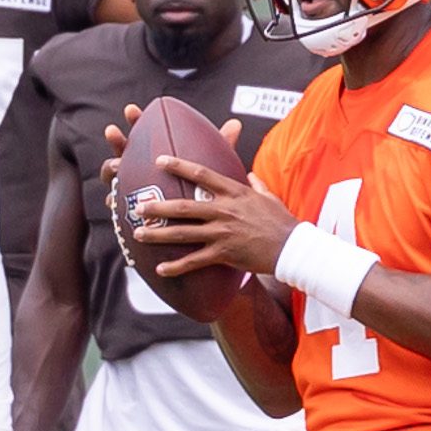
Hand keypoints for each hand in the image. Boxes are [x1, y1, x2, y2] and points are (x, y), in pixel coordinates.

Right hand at [101, 110, 242, 222]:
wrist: (189, 223)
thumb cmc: (199, 191)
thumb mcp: (210, 168)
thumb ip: (219, 147)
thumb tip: (236, 124)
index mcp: (154, 152)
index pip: (143, 132)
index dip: (136, 120)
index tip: (133, 110)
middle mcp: (139, 167)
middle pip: (124, 150)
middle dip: (116, 140)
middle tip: (112, 131)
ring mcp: (129, 186)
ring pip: (114, 175)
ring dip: (111, 168)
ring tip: (115, 167)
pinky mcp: (127, 207)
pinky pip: (117, 203)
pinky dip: (113, 199)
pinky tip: (112, 199)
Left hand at [131, 159, 299, 278]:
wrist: (292, 247)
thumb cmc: (282, 222)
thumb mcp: (269, 197)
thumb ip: (256, 184)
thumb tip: (250, 174)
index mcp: (234, 192)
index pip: (201, 174)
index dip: (179, 166)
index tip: (160, 160)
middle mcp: (224, 210)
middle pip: (184, 207)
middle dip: (158, 206)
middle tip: (138, 206)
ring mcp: (223, 233)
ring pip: (183, 233)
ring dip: (158, 234)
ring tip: (139, 234)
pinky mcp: (224, 254)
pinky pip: (194, 261)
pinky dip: (176, 267)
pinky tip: (160, 269)